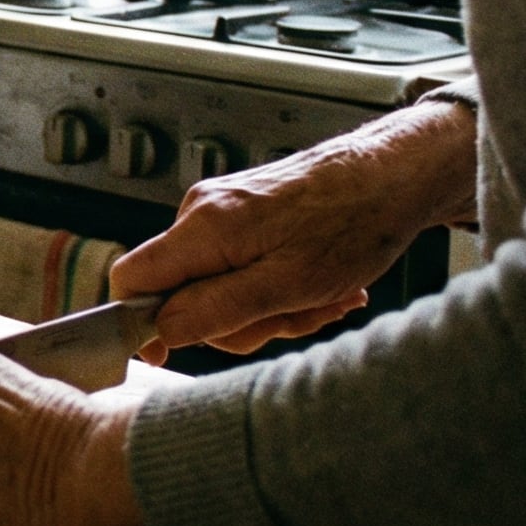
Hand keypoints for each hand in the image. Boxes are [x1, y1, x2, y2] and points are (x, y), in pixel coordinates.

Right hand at [110, 100, 478, 359]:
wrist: (394, 174)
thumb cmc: (353, 224)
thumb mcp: (289, 286)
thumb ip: (217, 310)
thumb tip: (160, 331)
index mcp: (203, 227)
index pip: (130, 278)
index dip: (142, 322)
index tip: (172, 351)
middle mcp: (201, 211)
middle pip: (179, 291)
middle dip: (236, 320)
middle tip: (294, 318)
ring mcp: (222, 209)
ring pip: (216, 284)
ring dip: (267, 306)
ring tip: (322, 297)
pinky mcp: (244, 211)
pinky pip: (239, 266)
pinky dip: (277, 284)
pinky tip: (320, 283)